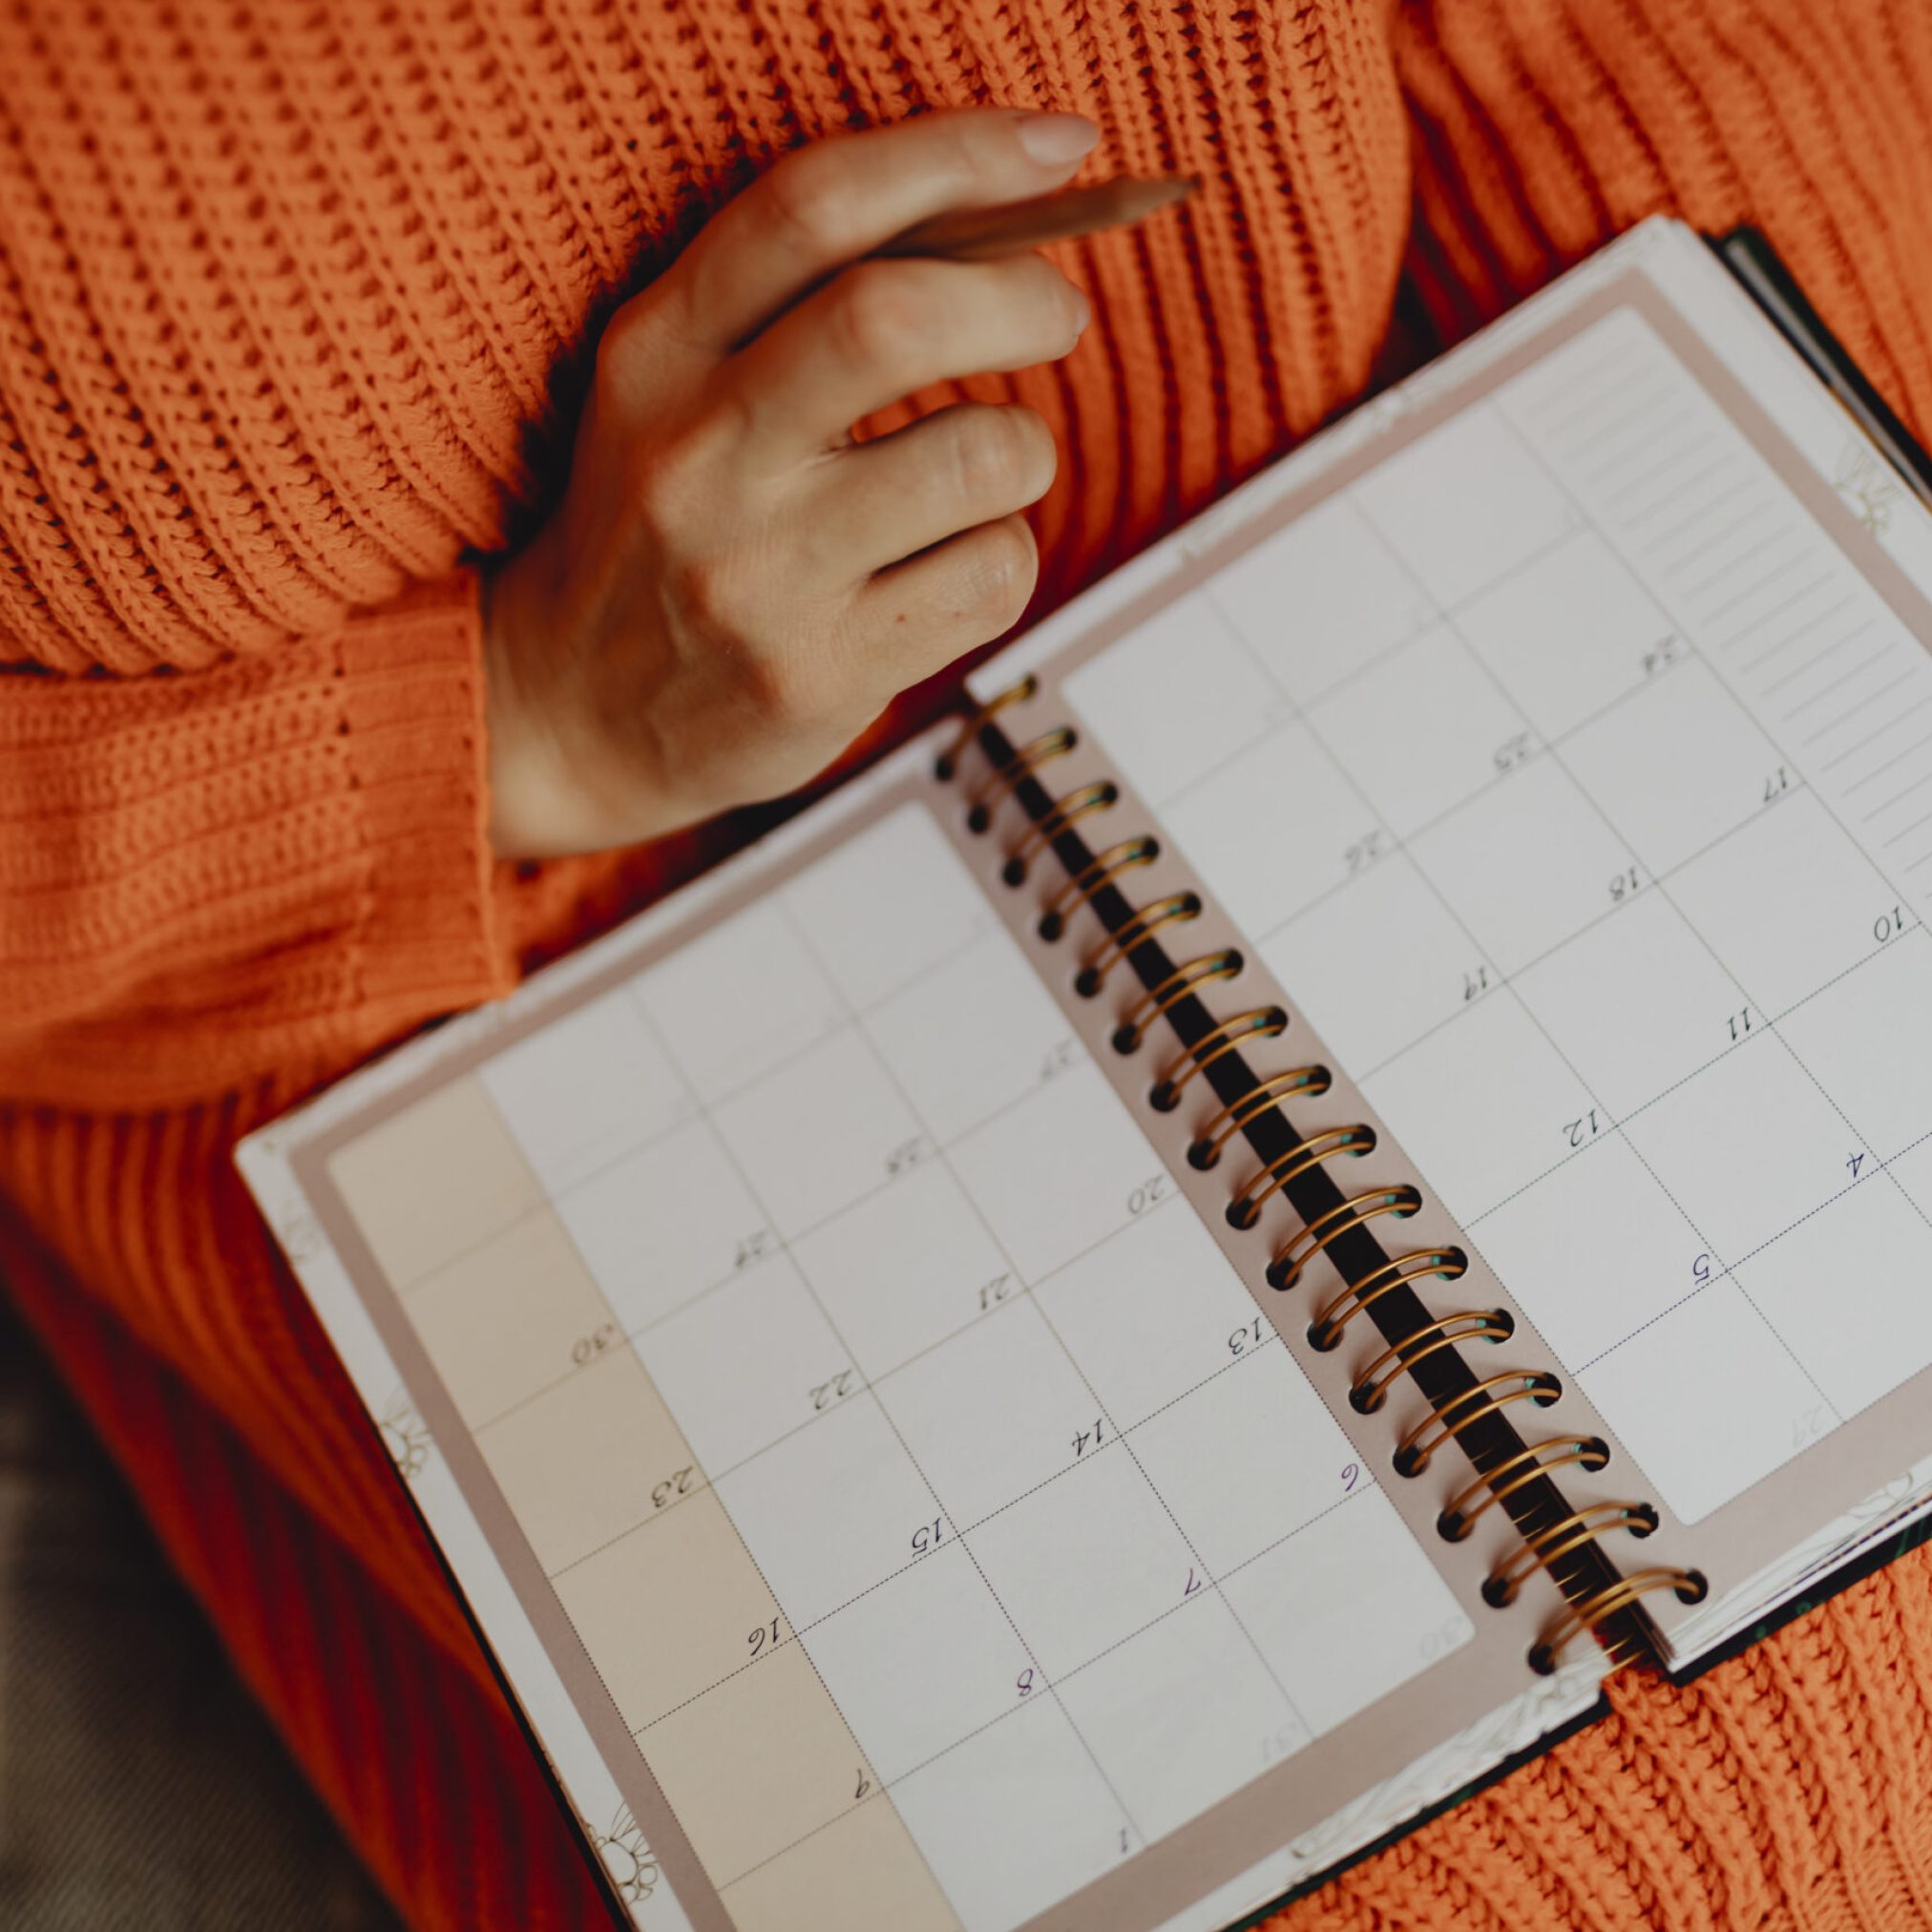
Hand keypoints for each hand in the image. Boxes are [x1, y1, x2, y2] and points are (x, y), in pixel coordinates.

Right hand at [481, 107, 1098, 857]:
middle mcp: (698, 456)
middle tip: (1057, 312)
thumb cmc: (662, 531)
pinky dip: (1005, 556)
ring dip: (1022, 451)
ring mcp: (759, 575)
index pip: (811, 209)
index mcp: (656, 353)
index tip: (1058, 145)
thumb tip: (1002, 219)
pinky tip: (947, 569)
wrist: (573, 715)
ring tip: (980, 474)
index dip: (954, 154)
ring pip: (982, 456)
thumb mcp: (675, 392)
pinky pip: (993, 575)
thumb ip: (796, 305)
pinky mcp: (820, 673)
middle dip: (1020, 298)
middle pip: (895, 319)